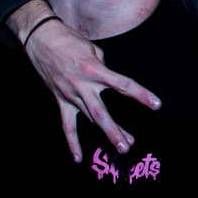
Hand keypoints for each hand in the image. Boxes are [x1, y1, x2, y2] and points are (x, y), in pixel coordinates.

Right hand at [18, 6, 162, 159]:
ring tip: (122, 147)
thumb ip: (104, 68)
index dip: (141, 95)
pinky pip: (67, 125)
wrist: (40, 39)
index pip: (123, 85)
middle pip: (102, 113)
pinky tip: (78, 158)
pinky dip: (72, 143)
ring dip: (106, 134)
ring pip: (90, 120)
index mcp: (95, 70)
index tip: (156, 104)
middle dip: (116, 130)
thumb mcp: (93, 49)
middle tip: (129, 144)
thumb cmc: (69, 40)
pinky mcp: (60, 100)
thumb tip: (109, 82)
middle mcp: (83, 86)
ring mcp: (70, 95)